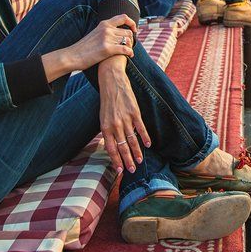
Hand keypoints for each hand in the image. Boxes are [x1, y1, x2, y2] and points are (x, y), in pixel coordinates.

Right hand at [44, 14, 135, 77]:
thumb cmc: (84, 47)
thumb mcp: (95, 33)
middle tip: (130, 46)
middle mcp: (107, 29)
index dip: (132, 23)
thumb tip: (115, 32)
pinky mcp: (107, 49)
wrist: (72, 56)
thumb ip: (105, 31)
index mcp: (104, 24)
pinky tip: (130, 56)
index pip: (123, 17)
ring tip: (129, 52)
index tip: (134, 30)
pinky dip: (130, 52)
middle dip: (131, 40)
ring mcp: (107, 38)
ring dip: (131, 47)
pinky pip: (125, 49)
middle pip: (128, 32)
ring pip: (128, 40)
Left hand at [99, 56, 151, 172]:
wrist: (112, 81)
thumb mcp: (103, 117)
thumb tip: (111, 146)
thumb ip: (108, 131)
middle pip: (122, 147)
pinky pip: (141, 128)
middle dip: (127, 160)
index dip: (116, 160)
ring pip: (132, 140)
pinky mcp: (135, 112)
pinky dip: (145, 137)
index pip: (111, 148)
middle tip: (132, 170)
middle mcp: (115, 125)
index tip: (120, 170)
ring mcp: (125, 119)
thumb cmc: (107, 100)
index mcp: (105, 127)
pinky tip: (148, 145)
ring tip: (140, 161)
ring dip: (137, 152)